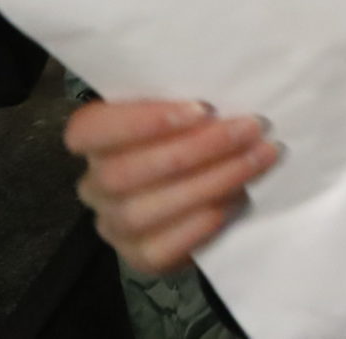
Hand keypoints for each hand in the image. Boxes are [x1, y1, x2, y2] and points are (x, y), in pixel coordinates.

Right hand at [67, 99, 277, 275]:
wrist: (197, 198)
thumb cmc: (192, 136)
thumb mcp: (186, 112)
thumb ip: (192, 104)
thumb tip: (235, 88)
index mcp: (95, 141)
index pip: (88, 130)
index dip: (140, 120)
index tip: (202, 109)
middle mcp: (96, 185)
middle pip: (124, 172)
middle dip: (197, 149)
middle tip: (250, 129)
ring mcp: (114, 224)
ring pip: (144, 212)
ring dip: (211, 182)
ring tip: (258, 159)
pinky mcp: (140, 256)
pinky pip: (162, 249)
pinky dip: (204, 222)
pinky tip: (238, 198)